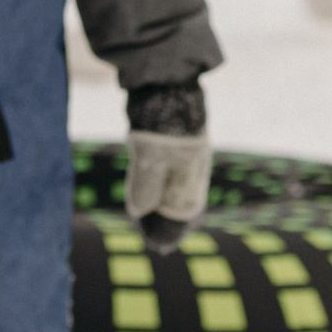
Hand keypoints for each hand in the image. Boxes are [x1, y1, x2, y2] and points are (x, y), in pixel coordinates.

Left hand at [124, 80, 208, 254]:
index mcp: (192, 178)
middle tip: (153, 243)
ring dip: (163, 210)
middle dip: (168, 225)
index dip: (172, 232)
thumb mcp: (150, 157)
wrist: (167, 84)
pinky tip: (148, 197)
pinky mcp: (174, 148)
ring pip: (176, 192)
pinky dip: (160, 191)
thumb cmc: (162, 123)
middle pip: (182, 206)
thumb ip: (145, 185)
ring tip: (148, 224)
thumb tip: (138, 212)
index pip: (185, 215)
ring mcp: (184, 159)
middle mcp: (192, 171)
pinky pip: (170, 178)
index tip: (157, 247)